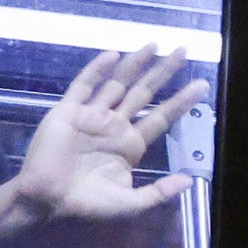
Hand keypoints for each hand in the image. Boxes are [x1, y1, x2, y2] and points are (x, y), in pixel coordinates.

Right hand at [10, 46, 202, 225]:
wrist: (46, 200)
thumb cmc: (86, 203)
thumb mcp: (129, 203)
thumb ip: (159, 192)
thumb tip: (190, 181)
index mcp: (130, 144)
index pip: (161, 116)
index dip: (181, 101)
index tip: (202, 86)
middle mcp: (114, 125)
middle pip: (144, 93)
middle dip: (163, 72)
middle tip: (182, 51)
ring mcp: (92, 116)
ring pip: (118, 83)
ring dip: (135, 64)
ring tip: (154, 45)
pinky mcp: (68, 111)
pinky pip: (84, 86)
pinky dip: (97, 70)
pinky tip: (113, 55)